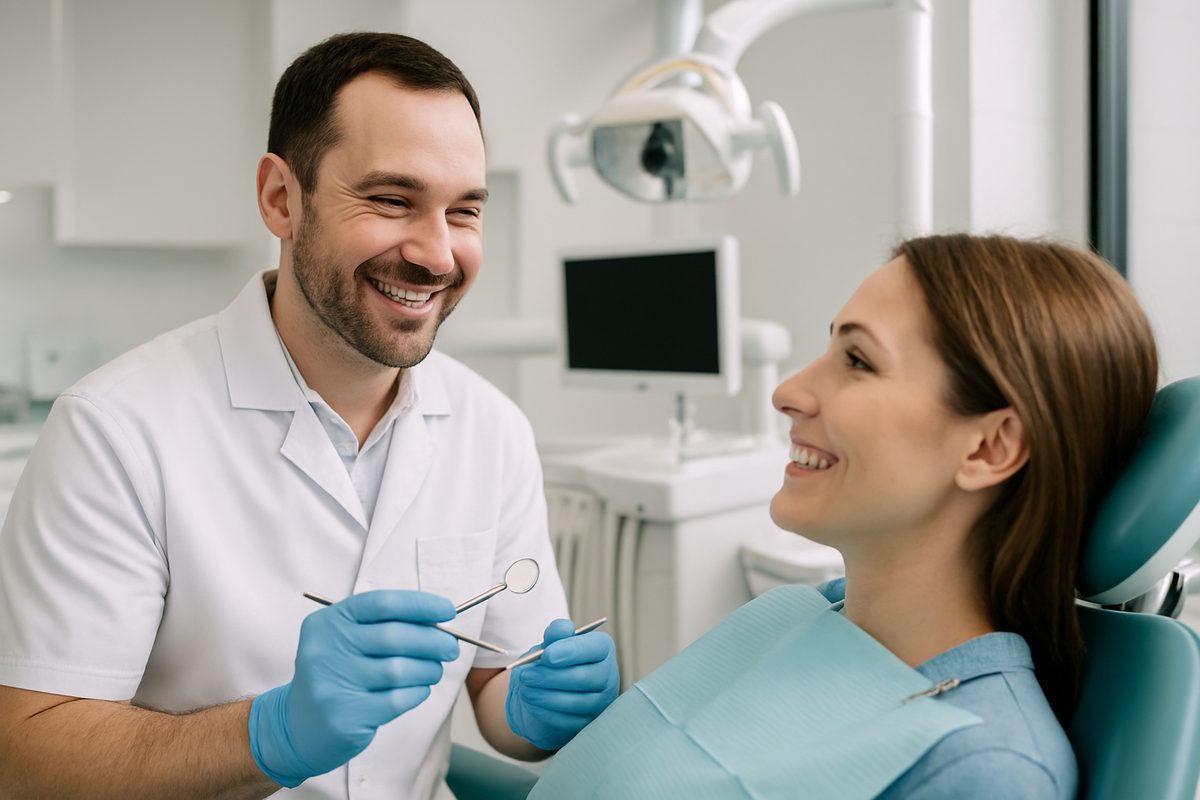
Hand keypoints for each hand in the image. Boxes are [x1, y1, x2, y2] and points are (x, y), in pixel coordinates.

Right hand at [249, 591, 458, 786]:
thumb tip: (437, 621)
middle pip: (394, 637)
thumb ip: (383, 627)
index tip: (448, 610)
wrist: (298, 726)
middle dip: (433, 640)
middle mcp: (326, 649)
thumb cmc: (336, 676)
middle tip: (450, 647)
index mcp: (329, 622)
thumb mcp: (346, 641)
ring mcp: (333, 683)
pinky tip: (419, 689)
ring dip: (428, 669)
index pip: (382, 604)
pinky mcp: (346, 715)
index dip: (420, 605)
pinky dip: (417, 692)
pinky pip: (398, 698)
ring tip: (434, 670)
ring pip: (400, 669)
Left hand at [505, 619, 619, 750]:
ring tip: (525, 689)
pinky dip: (546, 711)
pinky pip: (568, 720)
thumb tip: (563, 628)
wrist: (548, 692)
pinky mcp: (589, 723)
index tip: (547, 656)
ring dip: (545, 696)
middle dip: (551, 677)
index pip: (594, 648)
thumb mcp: (551, 644)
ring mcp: (602, 702)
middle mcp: (608, 675)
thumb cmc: (553, 663)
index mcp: (602, 649)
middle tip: (525, 675)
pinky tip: (532, 703)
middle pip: (584, 677)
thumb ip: (557, 633)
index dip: (571, 651)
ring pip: (576, 702)